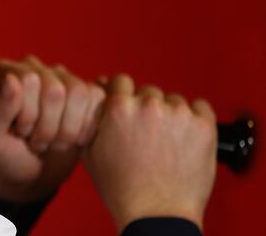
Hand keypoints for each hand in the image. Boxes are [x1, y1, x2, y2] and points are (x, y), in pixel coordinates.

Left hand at [0, 56, 105, 201]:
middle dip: (46, 126)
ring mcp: (59, 77)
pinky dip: (85, 127)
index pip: (28, 80)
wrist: (29, 175)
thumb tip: (11, 80)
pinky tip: (69, 138)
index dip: (27, 114)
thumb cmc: (2, 155)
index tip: (18, 131)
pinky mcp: (83, 92)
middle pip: (55, 88)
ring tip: (49, 140)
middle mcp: (32, 67)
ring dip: (66, 129)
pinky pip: (96, 98)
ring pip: (78, 93)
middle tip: (34, 140)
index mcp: (3, 71)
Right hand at [82, 74, 216, 231]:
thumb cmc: (123, 189)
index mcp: (119, 108)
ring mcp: (179, 114)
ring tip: (166, 140)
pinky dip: (194, 118)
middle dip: (146, 108)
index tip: (127, 101)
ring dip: (170, 114)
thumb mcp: (91, 152)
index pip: (121, 81)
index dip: (122, 92)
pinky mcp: (204, 125)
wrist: (156, 213)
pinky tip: (185, 136)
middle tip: (146, 132)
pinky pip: (201, 107)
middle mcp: (149, 106)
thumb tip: (94, 97)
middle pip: (148, 92)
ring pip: (173, 100)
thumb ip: (91, 120)